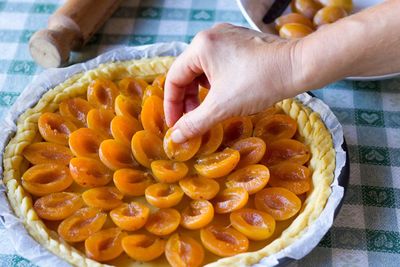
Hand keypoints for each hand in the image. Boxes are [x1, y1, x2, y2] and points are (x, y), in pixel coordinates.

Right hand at [164, 23, 305, 142]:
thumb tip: (176, 138)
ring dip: (202, 93)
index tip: (176, 125)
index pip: (174, 78)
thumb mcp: (222, 106)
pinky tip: (224, 96)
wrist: (299, 66)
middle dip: (188, 100)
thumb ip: (195, 123)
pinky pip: (219, 65)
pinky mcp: (241, 43)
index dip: (172, 105)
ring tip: (208, 111)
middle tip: (192, 121)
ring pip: (204, 70)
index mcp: (200, 46)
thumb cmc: (259, 82)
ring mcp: (228, 37)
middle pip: (187, 73)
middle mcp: (211, 36)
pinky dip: (216, 83)